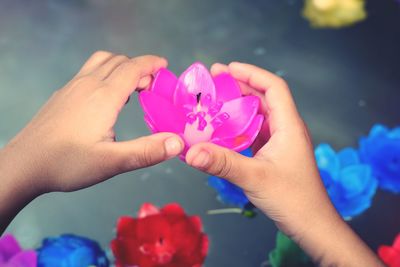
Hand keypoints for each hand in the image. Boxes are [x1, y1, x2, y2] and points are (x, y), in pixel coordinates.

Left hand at [1, 51, 183, 193]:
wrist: (24, 164)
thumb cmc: (67, 163)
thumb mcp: (111, 162)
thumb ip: (146, 151)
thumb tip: (178, 142)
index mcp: (104, 97)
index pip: (133, 68)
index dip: (152, 64)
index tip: (165, 66)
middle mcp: (88, 84)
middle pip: (119, 61)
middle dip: (140, 67)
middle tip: (153, 85)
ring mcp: (72, 87)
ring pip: (101, 62)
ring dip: (121, 67)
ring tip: (132, 87)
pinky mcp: (63, 94)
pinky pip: (89, 71)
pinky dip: (106, 73)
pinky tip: (106, 97)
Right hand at [186, 62, 382, 265]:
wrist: (311, 225)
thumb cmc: (293, 199)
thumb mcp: (255, 178)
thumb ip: (223, 163)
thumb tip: (192, 152)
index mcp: (288, 126)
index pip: (273, 87)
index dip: (251, 73)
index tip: (227, 68)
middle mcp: (285, 130)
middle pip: (262, 98)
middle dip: (239, 87)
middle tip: (213, 83)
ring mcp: (279, 143)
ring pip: (257, 116)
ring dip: (237, 108)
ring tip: (213, 104)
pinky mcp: (273, 155)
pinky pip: (253, 133)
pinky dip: (237, 128)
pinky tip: (221, 132)